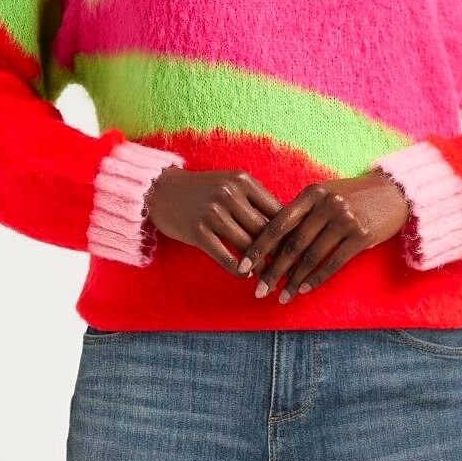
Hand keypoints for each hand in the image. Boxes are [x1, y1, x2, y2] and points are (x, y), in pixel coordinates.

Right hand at [144, 168, 281, 273]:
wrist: (160, 190)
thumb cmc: (202, 191)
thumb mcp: (230, 184)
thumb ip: (256, 200)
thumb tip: (287, 225)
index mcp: (243, 181)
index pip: (276, 210)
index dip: (291, 233)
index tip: (301, 251)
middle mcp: (229, 194)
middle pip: (265, 231)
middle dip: (281, 254)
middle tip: (293, 271)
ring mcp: (213, 213)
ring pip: (248, 246)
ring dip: (262, 267)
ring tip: (273, 279)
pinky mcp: (198, 231)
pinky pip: (225, 257)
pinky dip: (239, 269)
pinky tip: (246, 276)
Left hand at [237, 173, 410, 302]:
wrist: (394, 192)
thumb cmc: (353, 196)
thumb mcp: (325, 194)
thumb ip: (301, 212)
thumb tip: (271, 240)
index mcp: (311, 193)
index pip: (278, 223)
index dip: (259, 247)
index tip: (243, 266)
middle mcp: (326, 204)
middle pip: (292, 244)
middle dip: (273, 271)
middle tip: (259, 290)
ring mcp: (344, 219)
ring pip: (311, 257)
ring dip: (294, 281)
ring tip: (281, 297)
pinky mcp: (361, 235)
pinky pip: (333, 263)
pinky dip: (317, 279)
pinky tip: (304, 290)